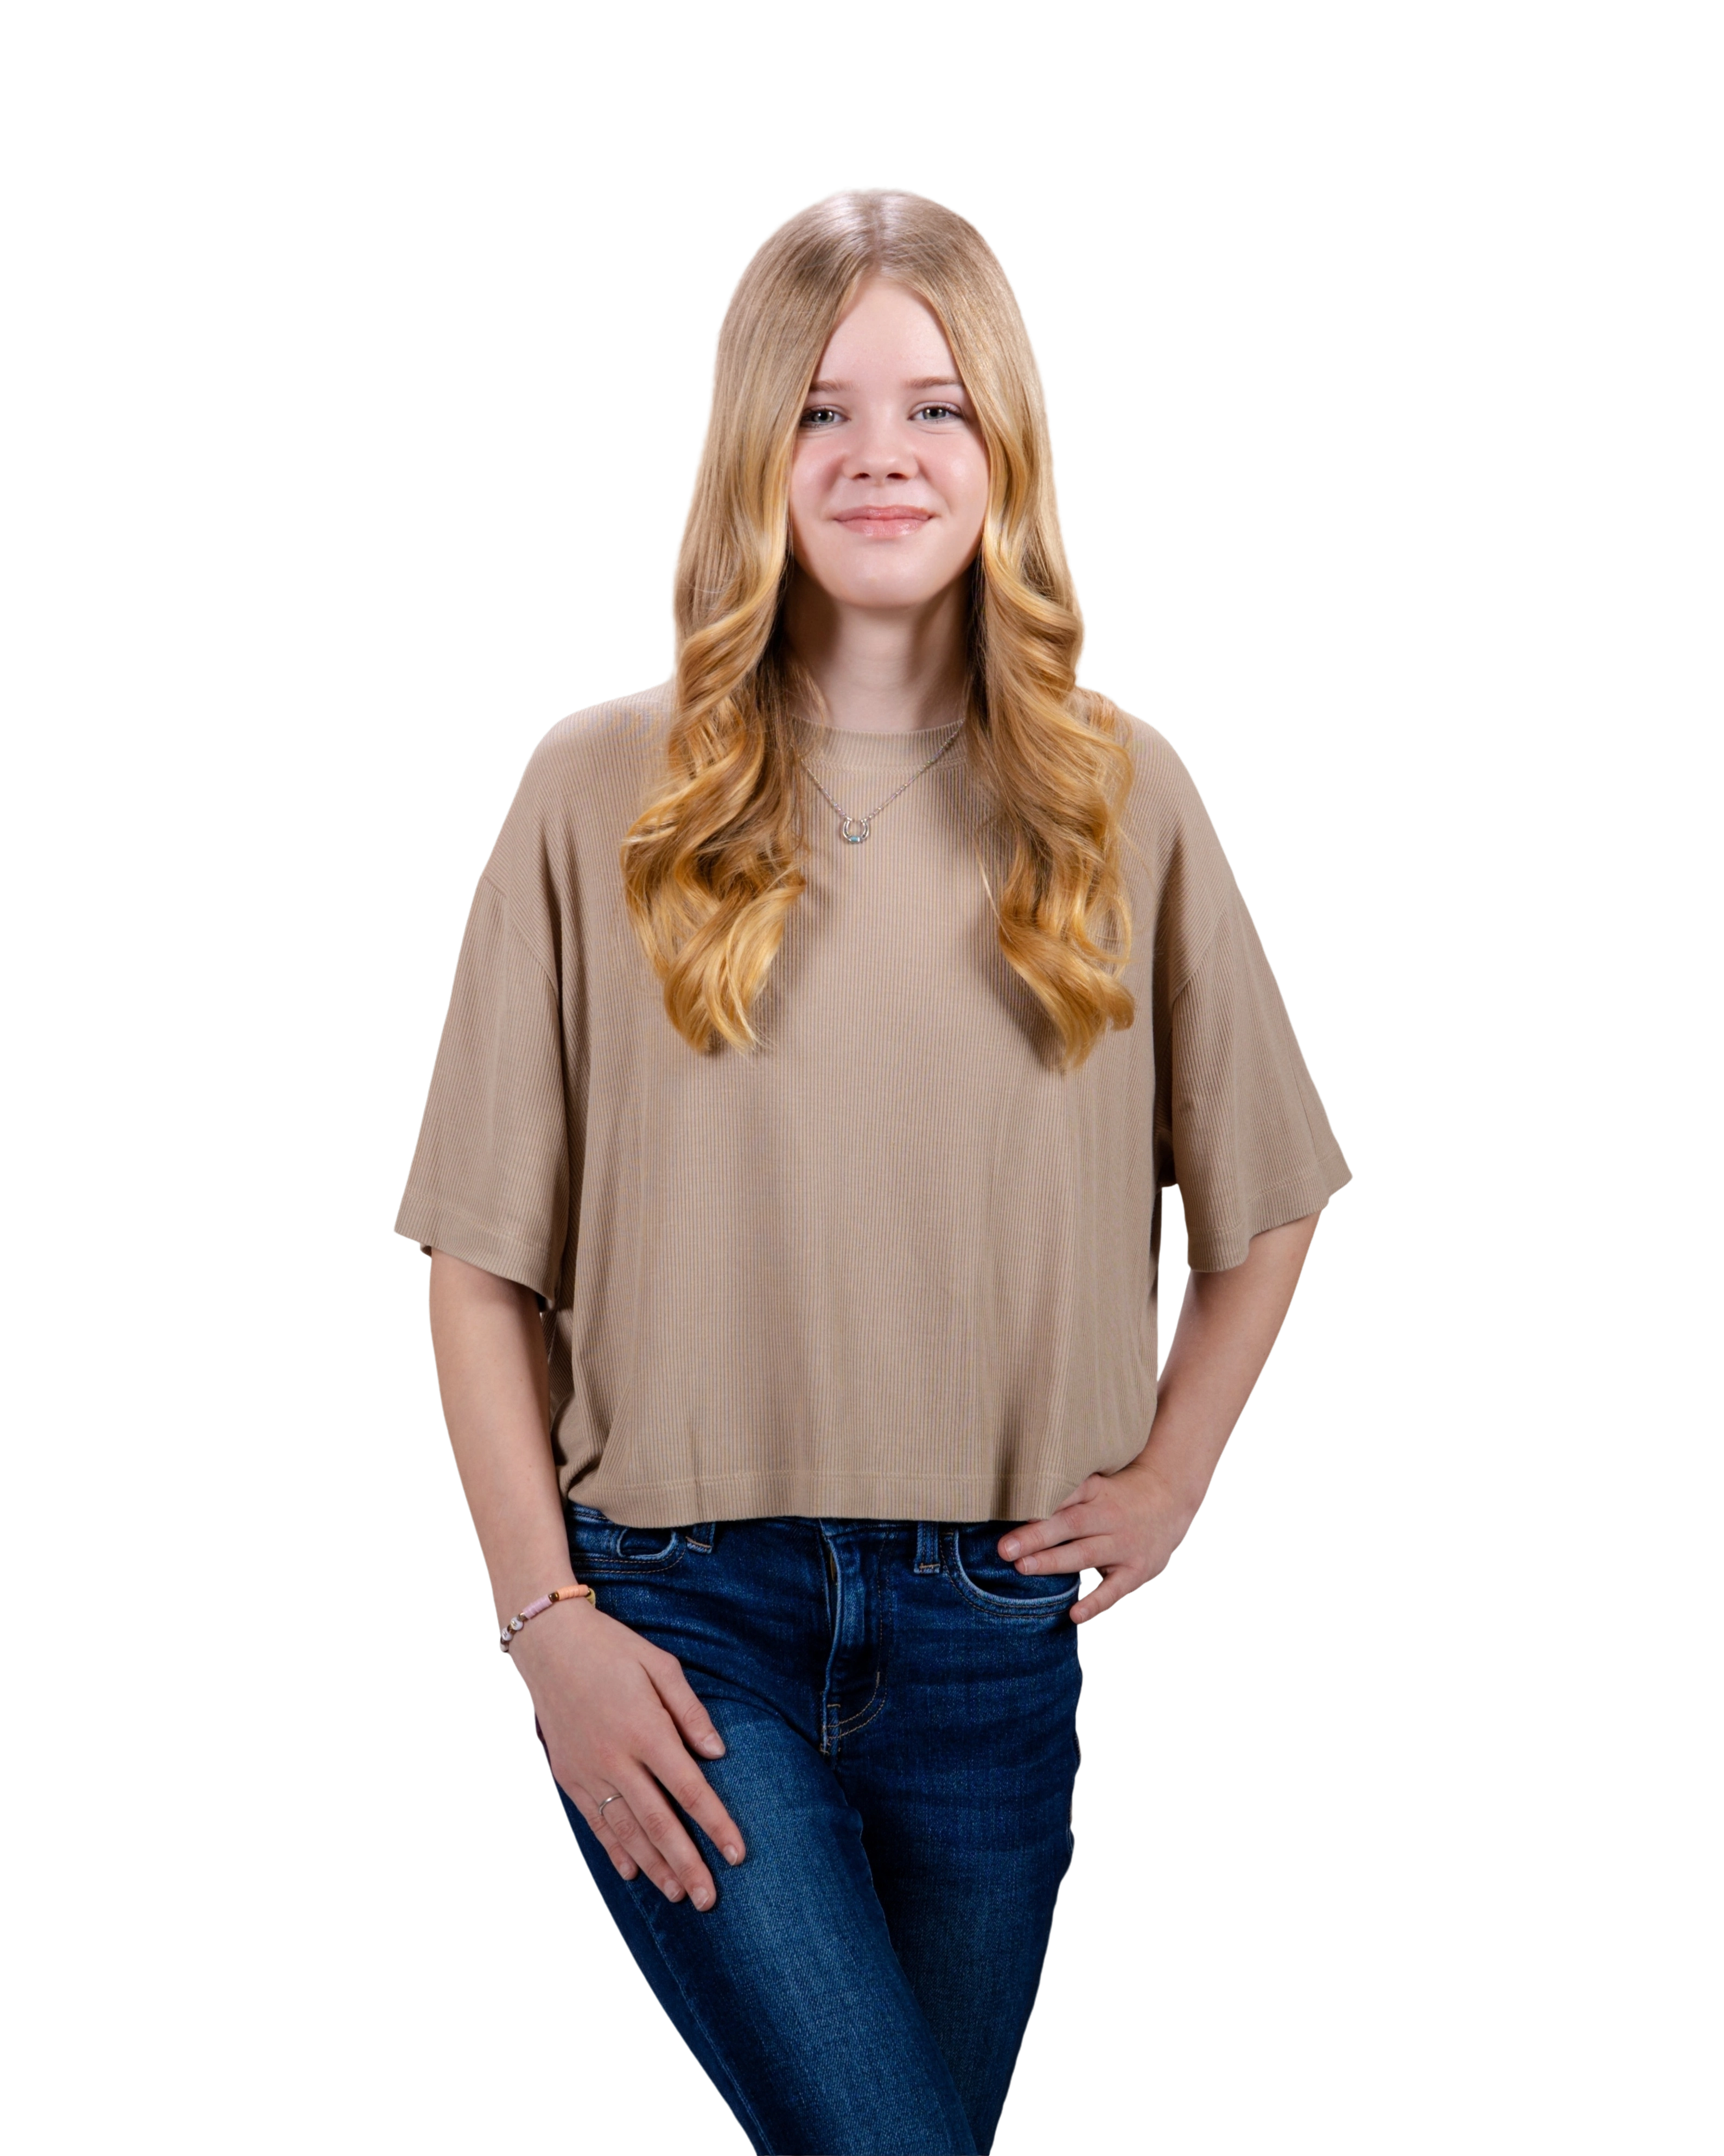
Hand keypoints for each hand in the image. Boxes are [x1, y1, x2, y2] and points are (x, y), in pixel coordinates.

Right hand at [510, 1599, 745, 1908]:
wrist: (548, 1643)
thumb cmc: (611, 1648)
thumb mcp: (660, 1665)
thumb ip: (691, 1712)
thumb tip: (717, 1754)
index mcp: (646, 1730)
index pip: (690, 1790)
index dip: (716, 1825)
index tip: (738, 1855)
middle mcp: (616, 1759)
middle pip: (659, 1823)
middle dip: (687, 1865)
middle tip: (709, 1900)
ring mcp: (589, 1771)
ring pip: (626, 1831)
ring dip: (654, 1867)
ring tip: (678, 1894)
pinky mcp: (569, 1775)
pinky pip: (595, 1822)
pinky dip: (615, 1850)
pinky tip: (632, 1872)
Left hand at [997, 1460, 1201, 1623]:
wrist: (1171, 1499)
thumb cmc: (1119, 1494)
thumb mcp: (1097, 1483)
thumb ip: (1066, 1493)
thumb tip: (1015, 1499)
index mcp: (1097, 1491)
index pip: (1067, 1493)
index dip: (1041, 1502)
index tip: (1012, 1509)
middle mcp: (1110, 1516)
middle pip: (1070, 1525)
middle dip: (1036, 1536)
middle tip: (1005, 1548)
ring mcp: (1125, 1544)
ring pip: (1085, 1554)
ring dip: (1053, 1562)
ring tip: (1022, 1569)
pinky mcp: (1137, 1570)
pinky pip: (1114, 1589)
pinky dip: (1094, 1602)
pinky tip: (1073, 1615)